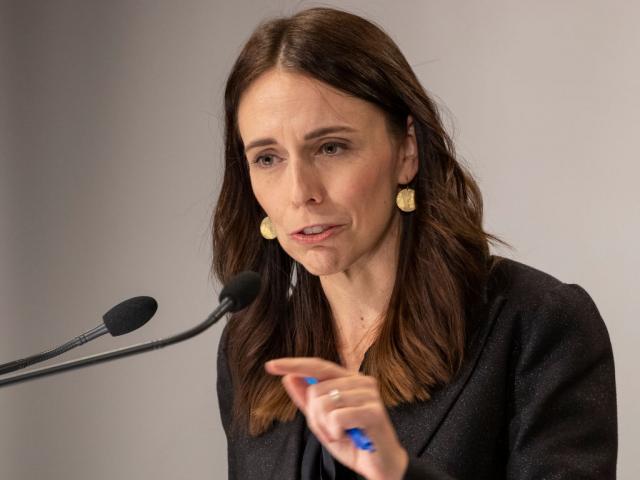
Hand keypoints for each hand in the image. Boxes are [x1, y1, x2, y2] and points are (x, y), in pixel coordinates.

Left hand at [265, 357, 408, 479]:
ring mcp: (369, 394)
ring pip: (324, 403)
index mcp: (349, 379)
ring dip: (326, 426)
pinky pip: (337, 416)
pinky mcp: (373, 410)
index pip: (317, 365)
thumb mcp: (323, 422)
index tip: (270, 366)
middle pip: (316, 389)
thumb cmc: (354, 441)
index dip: (293, 364)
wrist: (380, 466)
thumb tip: (289, 377)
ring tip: (342, 434)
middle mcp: (360, 381)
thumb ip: (307, 400)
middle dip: (315, 416)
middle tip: (331, 430)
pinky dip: (336, 431)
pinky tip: (348, 436)